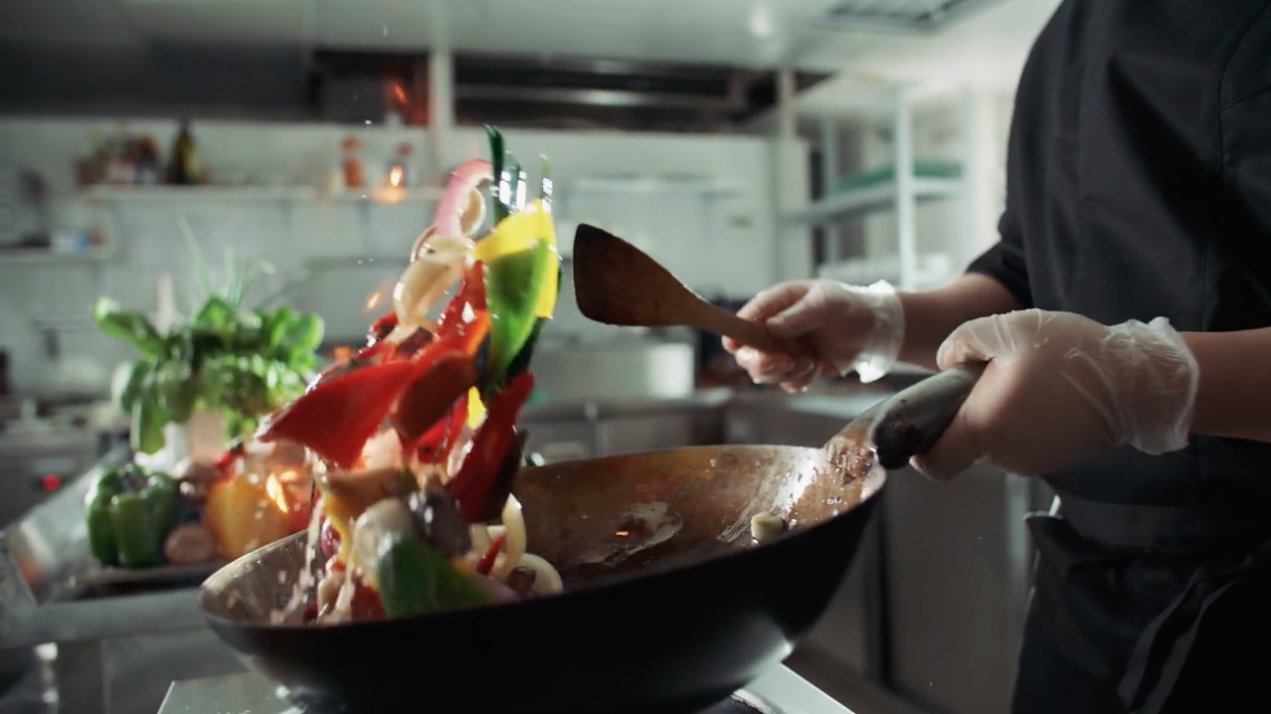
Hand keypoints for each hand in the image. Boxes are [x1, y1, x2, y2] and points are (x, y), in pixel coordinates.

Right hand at [722, 280, 903, 390]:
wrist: (873, 329)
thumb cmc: (847, 306)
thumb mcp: (825, 303)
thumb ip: (797, 316)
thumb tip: (770, 329)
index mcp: (773, 305)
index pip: (743, 322)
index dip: (736, 335)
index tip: (737, 347)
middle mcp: (771, 330)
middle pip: (746, 354)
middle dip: (763, 362)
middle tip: (785, 361)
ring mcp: (782, 351)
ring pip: (764, 373)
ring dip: (787, 371)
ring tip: (811, 359)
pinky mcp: (795, 369)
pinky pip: (786, 382)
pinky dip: (801, 378)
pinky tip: (817, 366)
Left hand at [913, 309, 1198, 479]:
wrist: (1139, 380)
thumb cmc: (1071, 352)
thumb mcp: (1007, 328)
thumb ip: (961, 343)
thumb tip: (945, 362)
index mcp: (985, 427)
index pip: (932, 462)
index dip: (918, 447)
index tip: (922, 420)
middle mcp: (1005, 455)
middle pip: (961, 445)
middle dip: (962, 414)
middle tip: (982, 377)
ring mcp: (1032, 460)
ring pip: (992, 441)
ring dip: (993, 414)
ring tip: (1019, 378)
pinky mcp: (1053, 456)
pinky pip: (1019, 441)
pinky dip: (1018, 420)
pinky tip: (1039, 390)